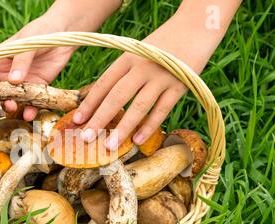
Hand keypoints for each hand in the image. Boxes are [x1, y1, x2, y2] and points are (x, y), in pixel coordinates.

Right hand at [0, 0, 121, 120]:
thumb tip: (14, 80)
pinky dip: (29, 111)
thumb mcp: (28, 43)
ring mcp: (20, 84)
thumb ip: (22, 60)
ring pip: (10, 101)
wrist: (64, 35)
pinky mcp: (36, 89)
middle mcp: (6, 74)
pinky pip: (30, 104)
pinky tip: (29, 114)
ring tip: (14, 108)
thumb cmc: (40, 33)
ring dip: (9, 107)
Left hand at [74, 0, 240, 149]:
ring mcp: (161, 76)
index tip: (77, 120)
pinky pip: (162, 110)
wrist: (197, 26)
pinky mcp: (179, 85)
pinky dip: (149, 126)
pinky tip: (137, 140)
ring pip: (138, 107)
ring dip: (123, 128)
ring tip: (110, 146)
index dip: (89, 103)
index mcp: (128, 58)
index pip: (104, 84)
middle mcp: (141, 67)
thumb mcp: (138, 52)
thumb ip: (124, 73)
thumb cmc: (163, 44)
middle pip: (116, 97)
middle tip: (86, 138)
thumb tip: (104, 101)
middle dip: (99, 119)